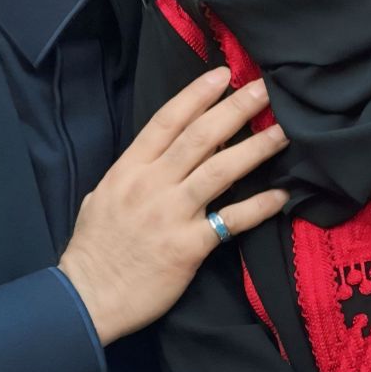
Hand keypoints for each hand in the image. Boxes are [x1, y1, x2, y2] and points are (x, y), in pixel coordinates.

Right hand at [59, 68, 288, 344]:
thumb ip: (133, 172)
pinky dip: (258, 206)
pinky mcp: (188, 246)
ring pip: (220, 170)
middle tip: (264, 89)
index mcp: (128, 169)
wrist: (87, 297)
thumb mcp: (102, 196)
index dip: (196, 95)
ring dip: (256, 148)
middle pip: (200, 137)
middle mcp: (151, 184)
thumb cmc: (93, 249)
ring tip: (283, 131)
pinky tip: (281, 194)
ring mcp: (171, 214)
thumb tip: (162, 152)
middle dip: (235, 109)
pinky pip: (230, 220)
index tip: (223, 74)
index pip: (167, 121)